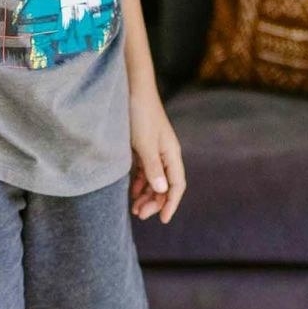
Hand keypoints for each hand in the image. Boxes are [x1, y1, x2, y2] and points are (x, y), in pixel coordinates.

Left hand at [129, 90, 185, 224]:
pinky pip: (143, 172)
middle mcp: (165, 154)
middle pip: (165, 186)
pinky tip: (132, 192)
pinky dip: (139, 184)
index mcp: (171, 153)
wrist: (131, 88)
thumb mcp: (145, 144)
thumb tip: (163, 190)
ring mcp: (153, 151)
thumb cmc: (140, 114)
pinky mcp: (141, 147)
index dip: (171, 203)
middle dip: (154, 202)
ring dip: (146, 195)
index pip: (177, 185)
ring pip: (153, 180)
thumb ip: (153, 168)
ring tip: (134, 207)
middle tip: (139, 214)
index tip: (163, 220)